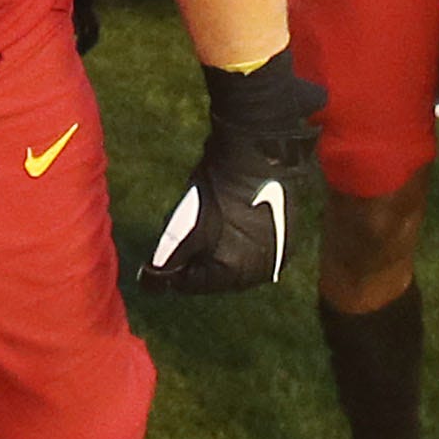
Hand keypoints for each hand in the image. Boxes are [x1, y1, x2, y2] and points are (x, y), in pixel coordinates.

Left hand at [135, 52, 319, 294]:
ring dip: (222, 248)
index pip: (191, 285)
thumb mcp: (181, 227)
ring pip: (238, 262)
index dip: (175, 265)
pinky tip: (236, 214)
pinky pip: (258, 247)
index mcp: (233, 275)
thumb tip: (150, 284)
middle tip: (191, 227)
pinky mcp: (289, 236)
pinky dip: (243, 237)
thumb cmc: (216, 190)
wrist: (257, 154)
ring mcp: (278, 255)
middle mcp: (260, 273)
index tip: (171, 242)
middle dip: (199, 258)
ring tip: (214, 218)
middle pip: (217, 276)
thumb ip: (166, 261)